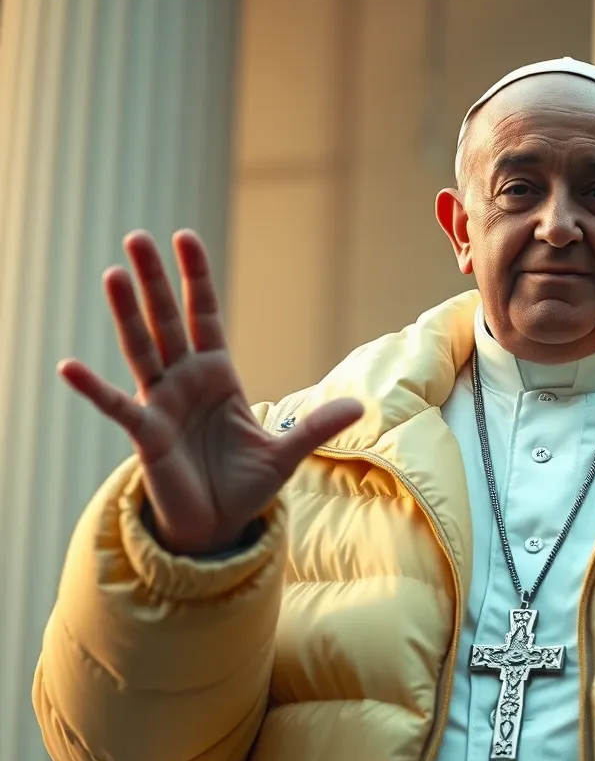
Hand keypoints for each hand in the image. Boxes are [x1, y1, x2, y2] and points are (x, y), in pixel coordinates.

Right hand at [59, 230, 362, 555]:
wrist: (218, 523)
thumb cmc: (244, 484)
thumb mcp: (284, 452)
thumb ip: (315, 426)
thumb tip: (358, 406)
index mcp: (218, 376)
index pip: (204, 316)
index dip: (195, 279)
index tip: (185, 239)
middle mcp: (185, 381)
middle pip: (167, 321)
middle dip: (155, 281)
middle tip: (138, 236)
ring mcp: (162, 405)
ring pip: (142, 350)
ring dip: (127, 314)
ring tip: (114, 274)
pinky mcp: (147, 435)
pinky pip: (117, 408)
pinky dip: (94, 390)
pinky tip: (69, 367)